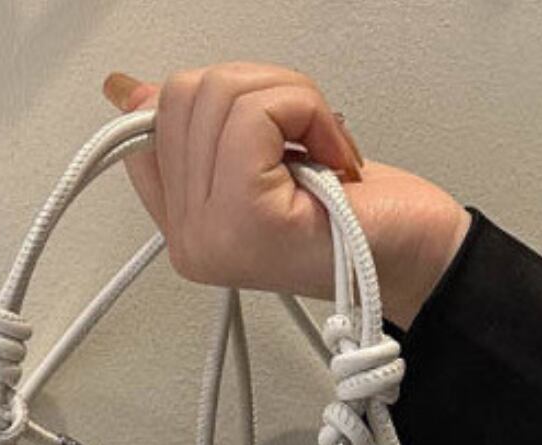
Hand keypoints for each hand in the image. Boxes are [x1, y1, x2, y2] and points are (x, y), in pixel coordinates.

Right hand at [103, 63, 470, 328]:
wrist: (414, 259)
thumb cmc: (357, 220)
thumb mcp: (264, 158)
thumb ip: (199, 130)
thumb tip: (128, 87)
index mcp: (184, 228)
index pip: (144, 127)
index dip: (202, 100)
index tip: (261, 122)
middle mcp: (188, 240)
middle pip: (180, 95)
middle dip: (260, 90)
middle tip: (306, 137)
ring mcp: (210, 234)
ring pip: (218, 94)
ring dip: (291, 98)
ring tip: (320, 149)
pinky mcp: (245, 217)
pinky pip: (254, 111)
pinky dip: (305, 109)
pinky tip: (330, 156)